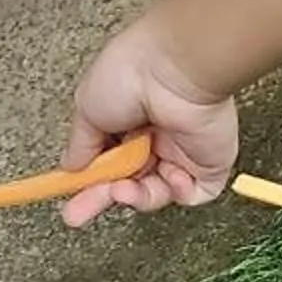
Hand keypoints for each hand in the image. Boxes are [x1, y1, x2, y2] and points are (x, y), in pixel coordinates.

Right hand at [57, 20, 239, 226]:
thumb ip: (81, 145)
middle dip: (103, 198)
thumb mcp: (87, 108)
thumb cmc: (131, 73)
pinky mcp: (209, 161)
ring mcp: (183, 150)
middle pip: (130, 181)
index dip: (89, 184)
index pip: (107, 163)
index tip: (71, 200)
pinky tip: (169, 176)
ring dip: (137, 196)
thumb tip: (72, 168)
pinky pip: (194, 193)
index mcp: (128, 120)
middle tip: (79, 213)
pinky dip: (178, 193)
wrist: (175, 68)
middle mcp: (155, 136)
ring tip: (123, 188)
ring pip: (157, 192)